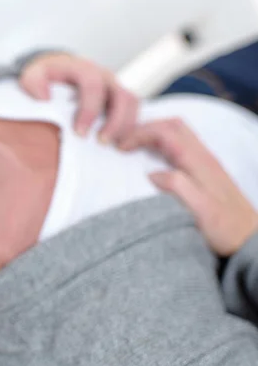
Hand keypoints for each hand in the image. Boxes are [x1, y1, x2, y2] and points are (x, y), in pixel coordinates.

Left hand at [19, 52, 138, 143]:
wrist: (57, 70)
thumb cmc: (47, 76)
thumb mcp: (33, 74)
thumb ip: (34, 82)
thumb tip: (44, 98)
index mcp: (83, 68)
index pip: (93, 85)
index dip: (89, 110)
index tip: (80, 132)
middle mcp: (103, 76)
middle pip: (122, 95)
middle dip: (115, 122)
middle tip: (102, 142)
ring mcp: (114, 86)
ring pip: (132, 103)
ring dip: (125, 126)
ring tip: (114, 145)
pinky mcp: (119, 97)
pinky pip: (133, 110)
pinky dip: (129, 127)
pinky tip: (118, 143)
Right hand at [118, 118, 257, 255]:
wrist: (249, 240)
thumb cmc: (224, 229)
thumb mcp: (200, 210)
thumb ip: (177, 187)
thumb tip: (151, 174)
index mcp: (200, 162)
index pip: (166, 132)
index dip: (140, 134)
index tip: (121, 148)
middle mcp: (204, 157)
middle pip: (173, 125)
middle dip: (145, 127)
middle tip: (124, 141)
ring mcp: (206, 162)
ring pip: (178, 132)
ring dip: (154, 133)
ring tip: (134, 146)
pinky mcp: (205, 170)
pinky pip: (181, 144)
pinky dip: (162, 143)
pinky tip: (152, 157)